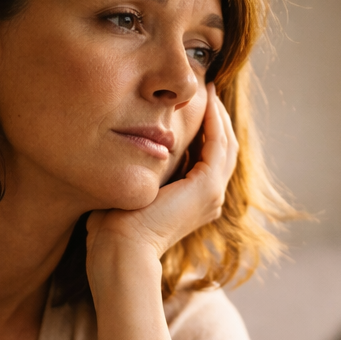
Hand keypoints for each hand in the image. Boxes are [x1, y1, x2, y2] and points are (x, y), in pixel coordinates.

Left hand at [85, 83, 236, 269]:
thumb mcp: (132, 191)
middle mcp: (210, 200)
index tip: (196, 104)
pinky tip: (206, 101)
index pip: (208, 159)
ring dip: (219, 115)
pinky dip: (214, 121)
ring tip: (210, 90)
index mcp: (195, 203)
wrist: (121, 249)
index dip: (206, 131)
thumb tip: (123, 151)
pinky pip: (218, 144)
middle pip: (224, 150)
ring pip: (226, 145)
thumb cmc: (115, 228)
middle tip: (209, 90)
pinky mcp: (206, 187)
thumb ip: (139, 172)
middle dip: (218, 119)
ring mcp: (212, 195)